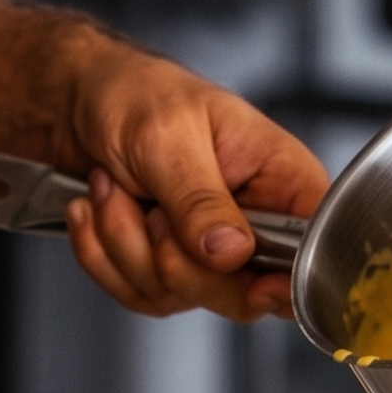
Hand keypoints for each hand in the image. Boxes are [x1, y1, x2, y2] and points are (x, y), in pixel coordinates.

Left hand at [61, 51, 327, 321]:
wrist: (78, 103)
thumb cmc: (135, 95)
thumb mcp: (169, 137)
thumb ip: (201, 199)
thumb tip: (233, 253)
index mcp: (281, 179)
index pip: (313, 250)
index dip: (291, 281)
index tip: (256, 286)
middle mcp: (251, 224)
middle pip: (242, 296)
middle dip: (177, 261)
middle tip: (153, 208)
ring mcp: (207, 255)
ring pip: (179, 296)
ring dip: (126, 245)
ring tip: (112, 187)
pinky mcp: (165, 270)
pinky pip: (138, 294)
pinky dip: (102, 255)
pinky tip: (97, 208)